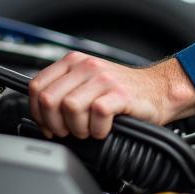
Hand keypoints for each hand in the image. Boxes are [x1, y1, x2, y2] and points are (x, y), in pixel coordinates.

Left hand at [28, 51, 194, 139]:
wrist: (157, 90)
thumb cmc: (121, 92)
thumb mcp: (86, 84)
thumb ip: (62, 92)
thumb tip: (39, 116)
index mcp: (73, 62)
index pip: (36, 87)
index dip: (37, 112)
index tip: (48, 124)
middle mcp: (86, 66)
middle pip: (49, 100)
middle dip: (56, 124)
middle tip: (70, 131)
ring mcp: (103, 79)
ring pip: (70, 108)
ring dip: (77, 128)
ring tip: (89, 130)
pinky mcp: (119, 93)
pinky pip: (97, 115)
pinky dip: (98, 130)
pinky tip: (104, 129)